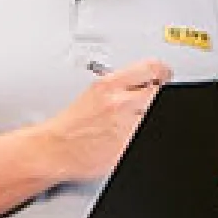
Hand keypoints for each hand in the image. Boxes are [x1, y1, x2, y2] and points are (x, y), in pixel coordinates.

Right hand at [43, 58, 171, 181]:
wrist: (54, 149)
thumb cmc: (71, 124)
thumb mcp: (93, 93)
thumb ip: (120, 86)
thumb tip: (145, 82)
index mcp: (109, 86)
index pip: (151, 68)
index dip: (163, 72)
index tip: (164, 76)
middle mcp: (119, 104)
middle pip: (159, 93)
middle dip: (158, 96)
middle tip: (153, 100)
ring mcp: (124, 128)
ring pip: (154, 116)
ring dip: (148, 117)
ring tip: (136, 121)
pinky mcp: (126, 149)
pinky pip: (146, 137)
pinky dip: (141, 136)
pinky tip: (129, 137)